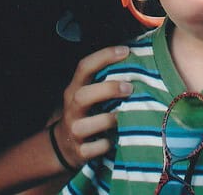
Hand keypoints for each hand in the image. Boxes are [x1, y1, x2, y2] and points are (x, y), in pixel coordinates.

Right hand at [52, 45, 132, 170]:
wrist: (65, 145)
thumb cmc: (86, 112)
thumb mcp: (88, 94)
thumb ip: (105, 80)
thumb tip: (137, 58)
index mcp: (75, 89)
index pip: (84, 67)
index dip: (104, 56)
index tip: (126, 50)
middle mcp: (71, 108)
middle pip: (83, 96)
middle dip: (107, 90)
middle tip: (130, 86)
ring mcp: (74, 130)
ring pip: (86, 125)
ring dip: (108, 120)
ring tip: (127, 115)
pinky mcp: (80, 151)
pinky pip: (93, 149)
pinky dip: (106, 145)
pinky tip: (117, 140)